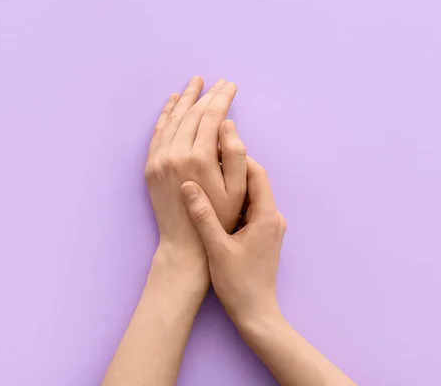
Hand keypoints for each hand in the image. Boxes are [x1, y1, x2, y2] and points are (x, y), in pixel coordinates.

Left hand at [145, 76, 247, 288]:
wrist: (184, 243)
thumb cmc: (218, 219)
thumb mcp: (237, 191)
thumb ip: (235, 155)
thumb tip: (228, 123)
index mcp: (200, 157)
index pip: (211, 116)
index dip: (222, 98)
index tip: (231, 85)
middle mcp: (176, 153)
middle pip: (192, 114)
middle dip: (207, 95)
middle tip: (219, 82)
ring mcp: (159, 159)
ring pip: (173, 119)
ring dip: (185, 99)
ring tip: (196, 83)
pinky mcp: (151, 166)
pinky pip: (158, 133)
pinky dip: (165, 115)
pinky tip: (173, 103)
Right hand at [180, 156, 285, 325]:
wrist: (256, 312)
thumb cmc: (238, 283)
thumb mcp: (216, 248)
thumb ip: (203, 215)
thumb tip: (188, 185)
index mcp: (267, 217)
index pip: (256, 174)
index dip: (236, 157)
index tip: (214, 148)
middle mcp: (274, 217)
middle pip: (255, 181)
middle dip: (232, 168)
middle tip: (206, 158)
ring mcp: (270, 226)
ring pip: (251, 195)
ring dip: (231, 184)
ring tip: (206, 177)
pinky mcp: (264, 234)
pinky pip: (249, 208)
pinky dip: (233, 200)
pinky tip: (213, 202)